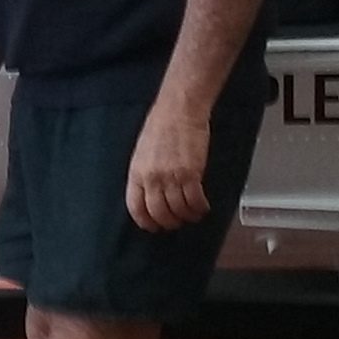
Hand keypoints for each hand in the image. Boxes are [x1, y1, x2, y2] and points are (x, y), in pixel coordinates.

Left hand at [127, 101, 210, 232]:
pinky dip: (199, 208)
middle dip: (168, 222)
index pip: (136, 207)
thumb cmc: (160, 127)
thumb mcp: (142, 153)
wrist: (179, 111)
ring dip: (187, 216)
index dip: (145, 221)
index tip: (153, 227)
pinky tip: (202, 207)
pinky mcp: (191, 173)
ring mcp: (171, 177)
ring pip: (179, 209)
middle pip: (159, 212)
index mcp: (136, 173)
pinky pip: (195, 200)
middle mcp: (152, 178)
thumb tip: (150, 195)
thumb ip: (144, 175)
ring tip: (192, 215)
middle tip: (176, 223)